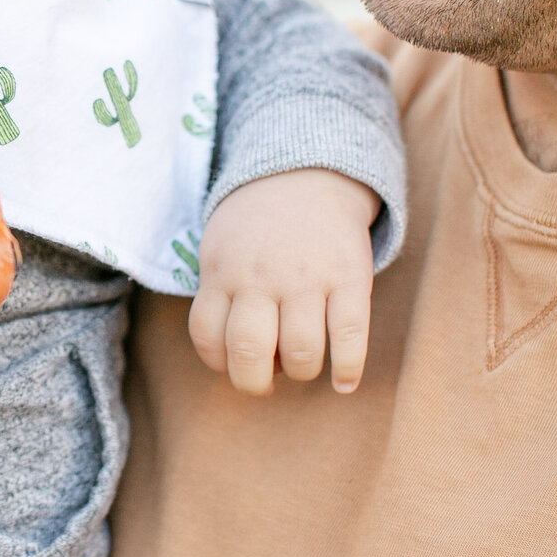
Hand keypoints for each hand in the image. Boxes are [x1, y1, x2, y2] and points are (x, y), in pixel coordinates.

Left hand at [188, 169, 377, 395]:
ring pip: (301, 353)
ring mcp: (307, 277)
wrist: (306, 173)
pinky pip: (349, 336)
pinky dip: (348, 369)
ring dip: (301, 372)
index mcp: (222, 271)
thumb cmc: (257, 227)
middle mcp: (261, 276)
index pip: (206, 336)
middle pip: (249, 352)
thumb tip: (234, 360)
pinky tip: (344, 381)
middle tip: (265, 379)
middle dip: (254, 382)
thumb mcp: (219, 249)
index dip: (218, 363)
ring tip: (302, 362)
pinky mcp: (350, 277)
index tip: (234, 362)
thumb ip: (218, 296)